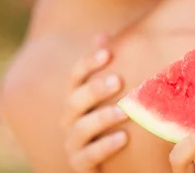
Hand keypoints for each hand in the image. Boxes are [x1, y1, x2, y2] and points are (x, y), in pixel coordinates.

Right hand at [62, 35, 128, 172]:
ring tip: (124, 112)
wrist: (107, 163)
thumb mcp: (109, 95)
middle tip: (118, 80)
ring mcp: (73, 143)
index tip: (107, 52)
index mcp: (76, 98)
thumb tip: (102, 35)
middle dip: (95, 89)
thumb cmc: (111, 120)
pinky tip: (124, 138)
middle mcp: (70, 119)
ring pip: (80, 128)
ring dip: (102, 118)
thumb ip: (106, 67)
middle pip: (75, 100)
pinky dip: (105, 146)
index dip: (88, 63)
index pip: (76, 76)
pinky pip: (87, 157)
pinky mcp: (80, 164)